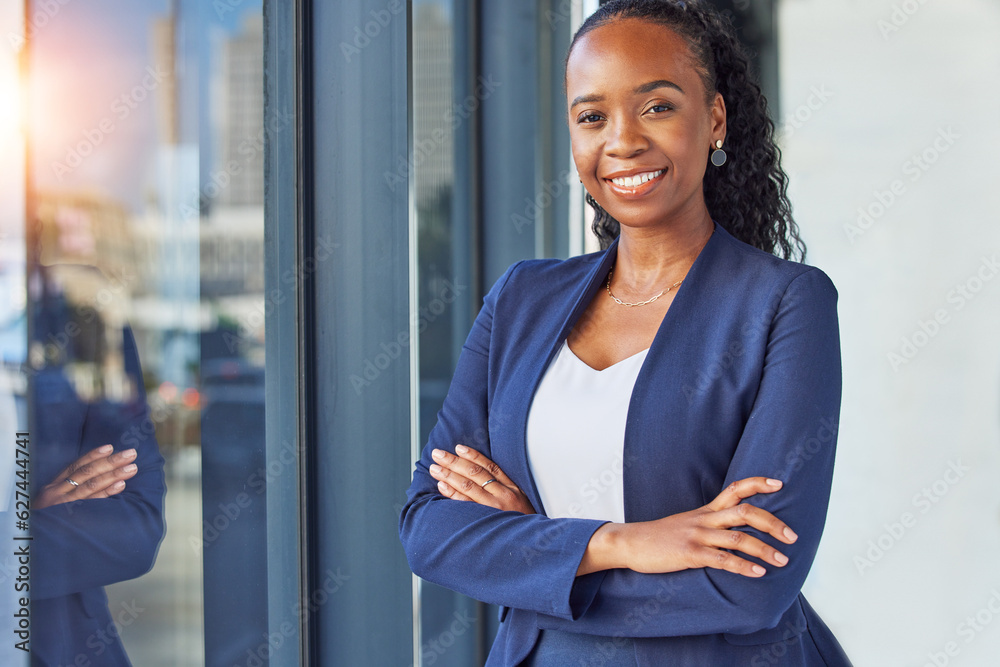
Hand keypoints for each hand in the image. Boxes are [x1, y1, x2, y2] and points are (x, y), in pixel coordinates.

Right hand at [35, 445, 138, 509]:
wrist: (31, 540)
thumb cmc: (47, 518)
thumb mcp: (53, 500)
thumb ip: (69, 488)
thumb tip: (99, 474)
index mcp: (54, 486)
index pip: (75, 466)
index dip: (93, 456)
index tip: (110, 447)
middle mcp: (58, 493)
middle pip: (87, 473)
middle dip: (111, 462)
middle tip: (131, 454)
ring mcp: (64, 505)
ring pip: (92, 485)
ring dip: (114, 475)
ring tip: (132, 468)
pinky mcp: (71, 518)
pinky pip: (92, 503)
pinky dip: (107, 493)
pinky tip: (121, 485)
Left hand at [429, 445, 535, 514]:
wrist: (531, 543)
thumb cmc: (524, 522)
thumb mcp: (522, 501)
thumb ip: (505, 488)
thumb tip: (482, 474)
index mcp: (511, 488)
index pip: (489, 466)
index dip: (472, 455)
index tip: (458, 448)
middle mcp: (503, 495)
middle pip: (474, 473)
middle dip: (454, 462)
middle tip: (437, 454)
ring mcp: (493, 508)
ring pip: (468, 486)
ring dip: (449, 475)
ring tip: (435, 469)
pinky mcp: (485, 521)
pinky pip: (466, 504)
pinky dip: (453, 493)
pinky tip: (442, 486)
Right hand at [580, 477, 796, 577]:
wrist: (631, 542)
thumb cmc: (660, 537)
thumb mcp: (686, 523)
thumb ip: (709, 524)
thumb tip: (733, 532)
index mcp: (706, 510)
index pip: (736, 489)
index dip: (758, 484)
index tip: (779, 484)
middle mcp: (705, 519)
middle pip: (746, 512)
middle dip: (773, 523)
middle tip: (792, 536)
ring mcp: (697, 536)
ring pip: (739, 538)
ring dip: (765, 549)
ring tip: (783, 561)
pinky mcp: (690, 554)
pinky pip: (722, 560)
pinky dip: (743, 567)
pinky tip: (757, 573)